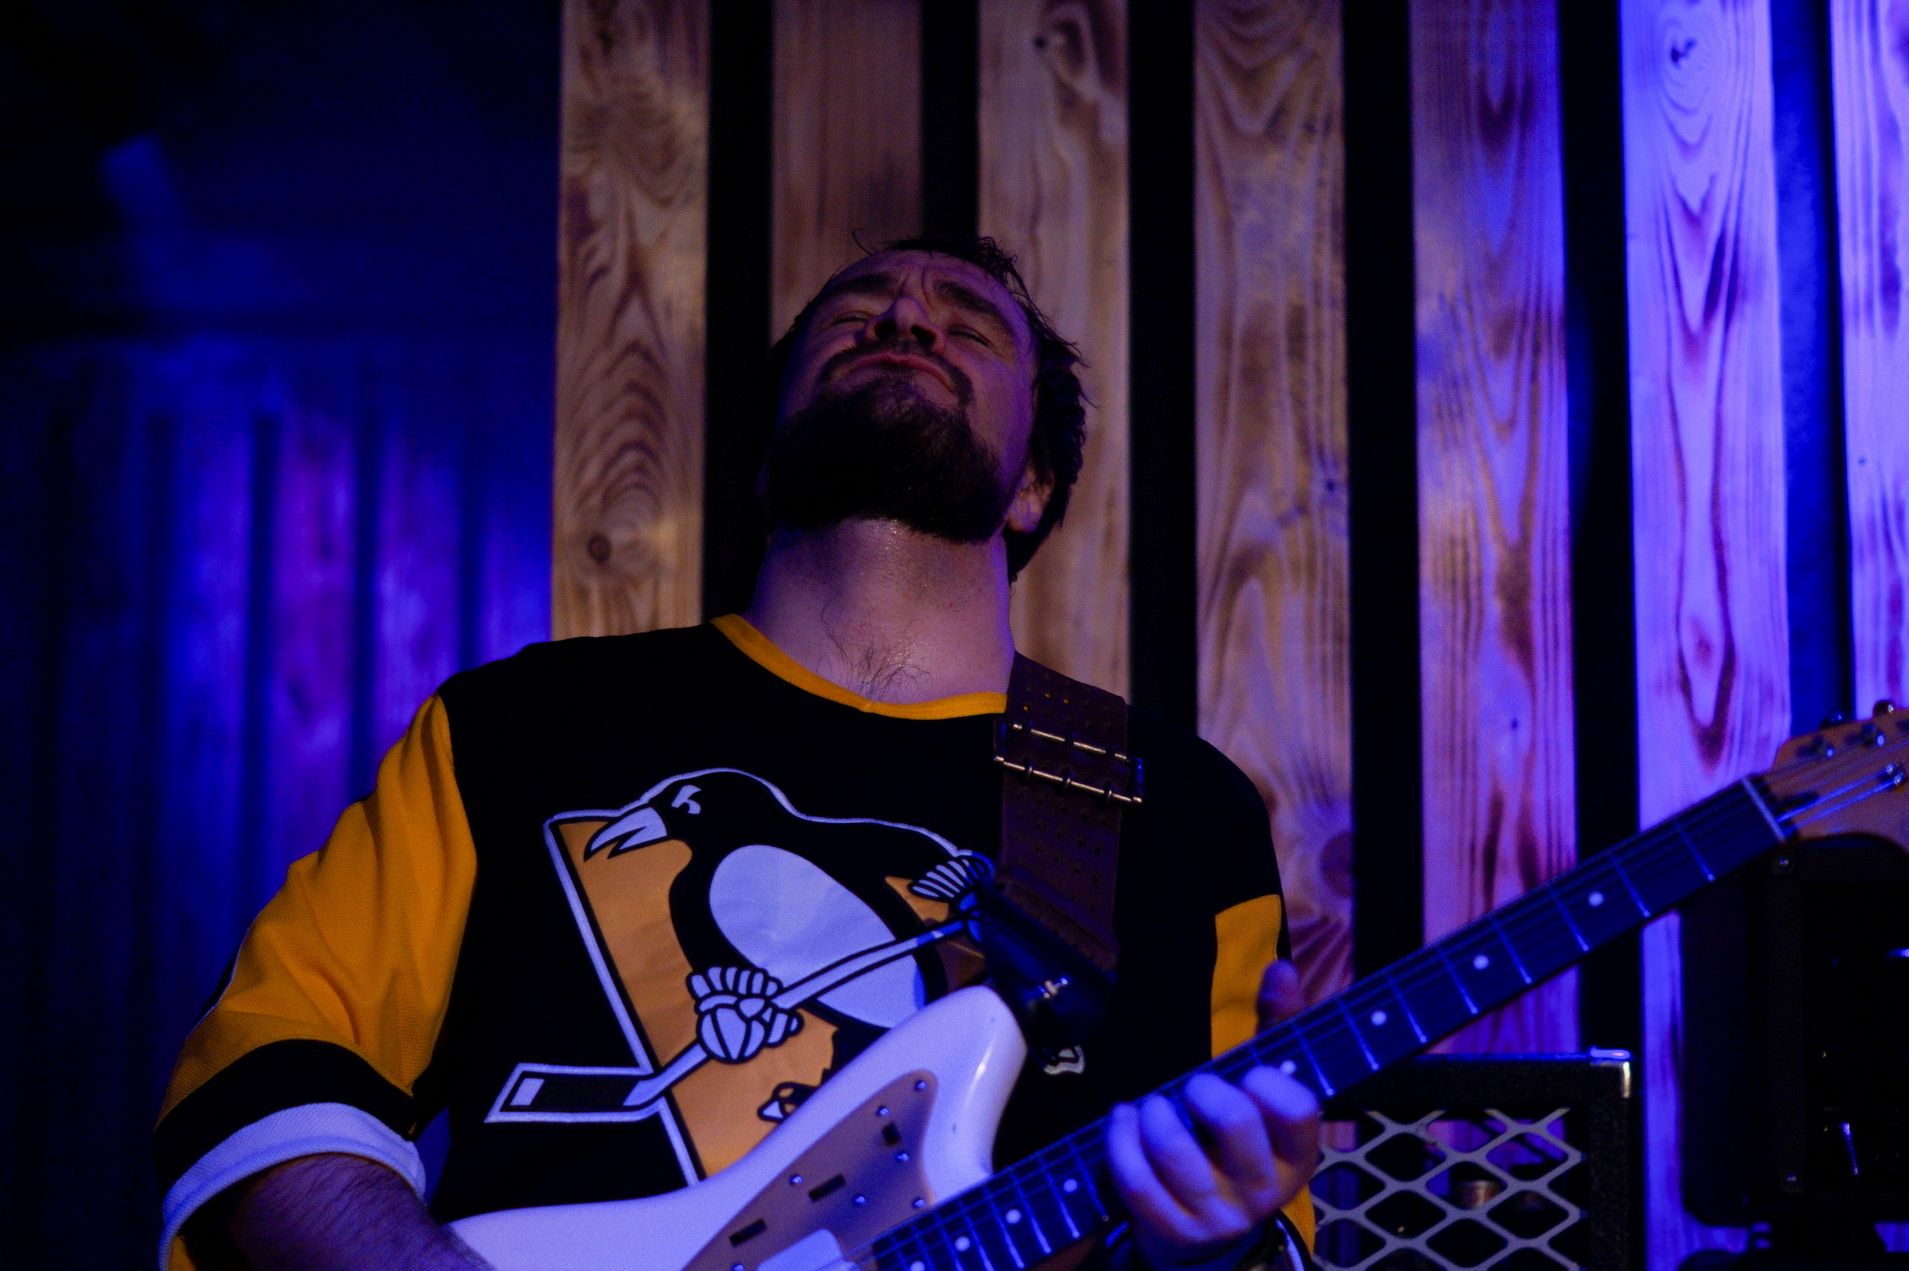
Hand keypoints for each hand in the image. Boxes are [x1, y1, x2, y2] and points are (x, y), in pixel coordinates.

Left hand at [1105, 961, 1319, 1268]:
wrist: (1205, 1228)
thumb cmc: (1236, 1140)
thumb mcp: (1262, 1092)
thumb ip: (1276, 1029)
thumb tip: (1282, 967)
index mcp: (1298, 1153)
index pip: (1298, 1108)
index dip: (1265, 1079)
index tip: (1246, 1075)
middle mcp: (1264, 1190)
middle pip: (1235, 1121)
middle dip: (1201, 1088)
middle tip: (1191, 1088)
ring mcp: (1217, 1215)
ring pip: (1176, 1152)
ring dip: (1152, 1113)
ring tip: (1151, 1107)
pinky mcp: (1172, 1229)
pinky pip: (1136, 1179)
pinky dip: (1120, 1138)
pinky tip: (1123, 1120)